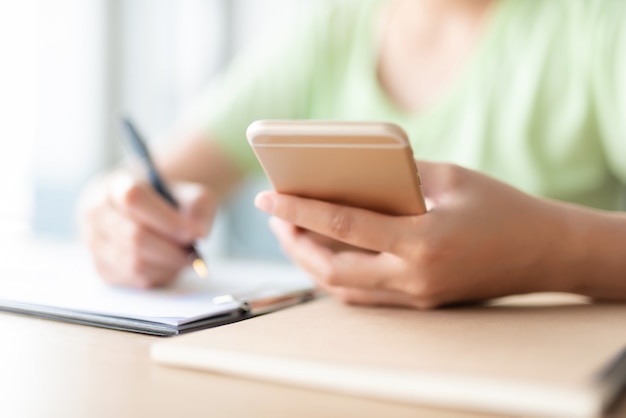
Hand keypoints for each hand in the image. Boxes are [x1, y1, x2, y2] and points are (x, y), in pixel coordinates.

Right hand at [78, 169, 215, 287]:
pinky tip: (169, 266)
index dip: (165, 219)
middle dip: (170, 250)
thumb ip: (200, 208)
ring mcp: (94, 242)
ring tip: (184, 260)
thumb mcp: (191, 194)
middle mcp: (97, 212)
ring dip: (165, 266)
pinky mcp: (101, 267)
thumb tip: (198, 234)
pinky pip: (132, 280)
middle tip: (193, 256)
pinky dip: (158, 277)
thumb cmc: (171, 202)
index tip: (192, 233)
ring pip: (132, 263)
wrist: (150, 211)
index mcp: (117, 185)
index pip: (133, 198)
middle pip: (133, 237)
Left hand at [254, 161, 571, 308]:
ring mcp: (416, 297)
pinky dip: (336, 277)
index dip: (300, 211)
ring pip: (344, 290)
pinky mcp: (419, 303)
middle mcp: (414, 278)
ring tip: (293, 235)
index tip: (269, 197)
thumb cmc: (501, 207)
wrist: (545, 252)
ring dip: (311, 264)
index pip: (344, 227)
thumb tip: (354, 174)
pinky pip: (364, 296)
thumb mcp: (451, 178)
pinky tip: (326, 254)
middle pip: (332, 270)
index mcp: (423, 242)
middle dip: (295, 244)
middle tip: (275, 218)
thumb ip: (400, 176)